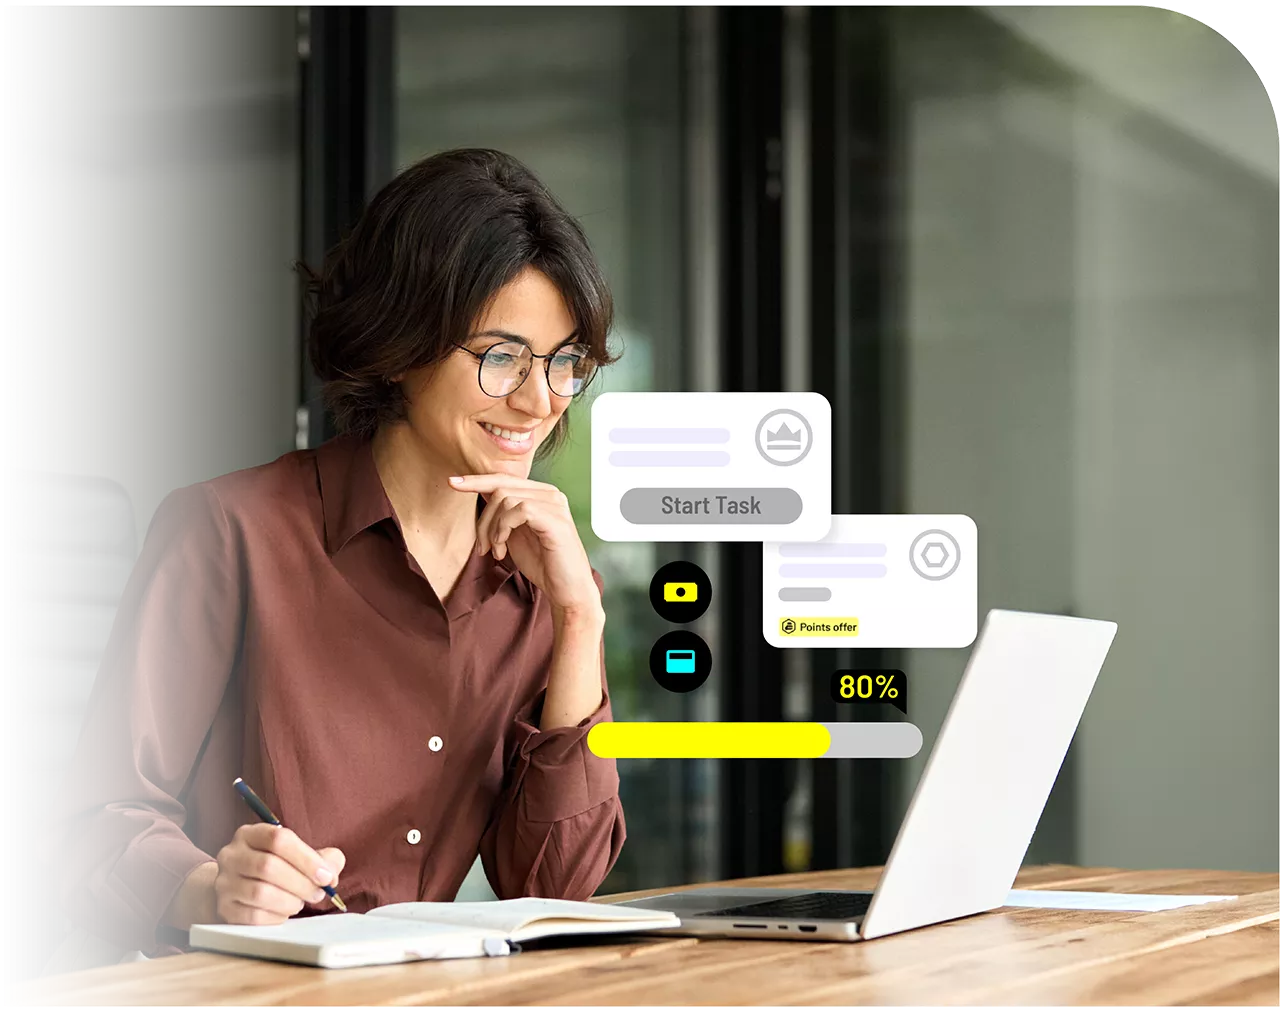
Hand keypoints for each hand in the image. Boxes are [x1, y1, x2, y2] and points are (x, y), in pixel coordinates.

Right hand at [212, 823, 346, 925]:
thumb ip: (321, 858)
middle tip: (318, 893)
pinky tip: (283, 912)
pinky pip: (253, 916)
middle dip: (301, 883)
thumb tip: (332, 871)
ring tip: (299, 902)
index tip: (326, 876)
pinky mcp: (224, 908)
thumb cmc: (275, 868)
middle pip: (268, 867)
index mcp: (251, 834)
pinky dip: (276, 916)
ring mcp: (224, 882)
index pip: (279, 840)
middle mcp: (231, 854)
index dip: (307, 859)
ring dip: (289, 901)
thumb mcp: (296, 854)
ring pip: (261, 893)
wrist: (237, 889)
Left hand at [448, 474, 601, 616]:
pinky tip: (504, 548)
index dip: (477, 480)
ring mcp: (555, 504)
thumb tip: (479, 492)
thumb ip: (501, 513)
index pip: (504, 478)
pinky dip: (503, 528)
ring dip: (492, 529)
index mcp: (541, 494)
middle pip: (500, 488)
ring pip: (505, 499)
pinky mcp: (555, 519)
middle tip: (483, 547)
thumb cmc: (542, 563)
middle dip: (483, 519)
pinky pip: (519, 510)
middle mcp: (550, 493)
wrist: (566, 590)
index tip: (453, 483)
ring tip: (497, 552)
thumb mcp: (514, 533)